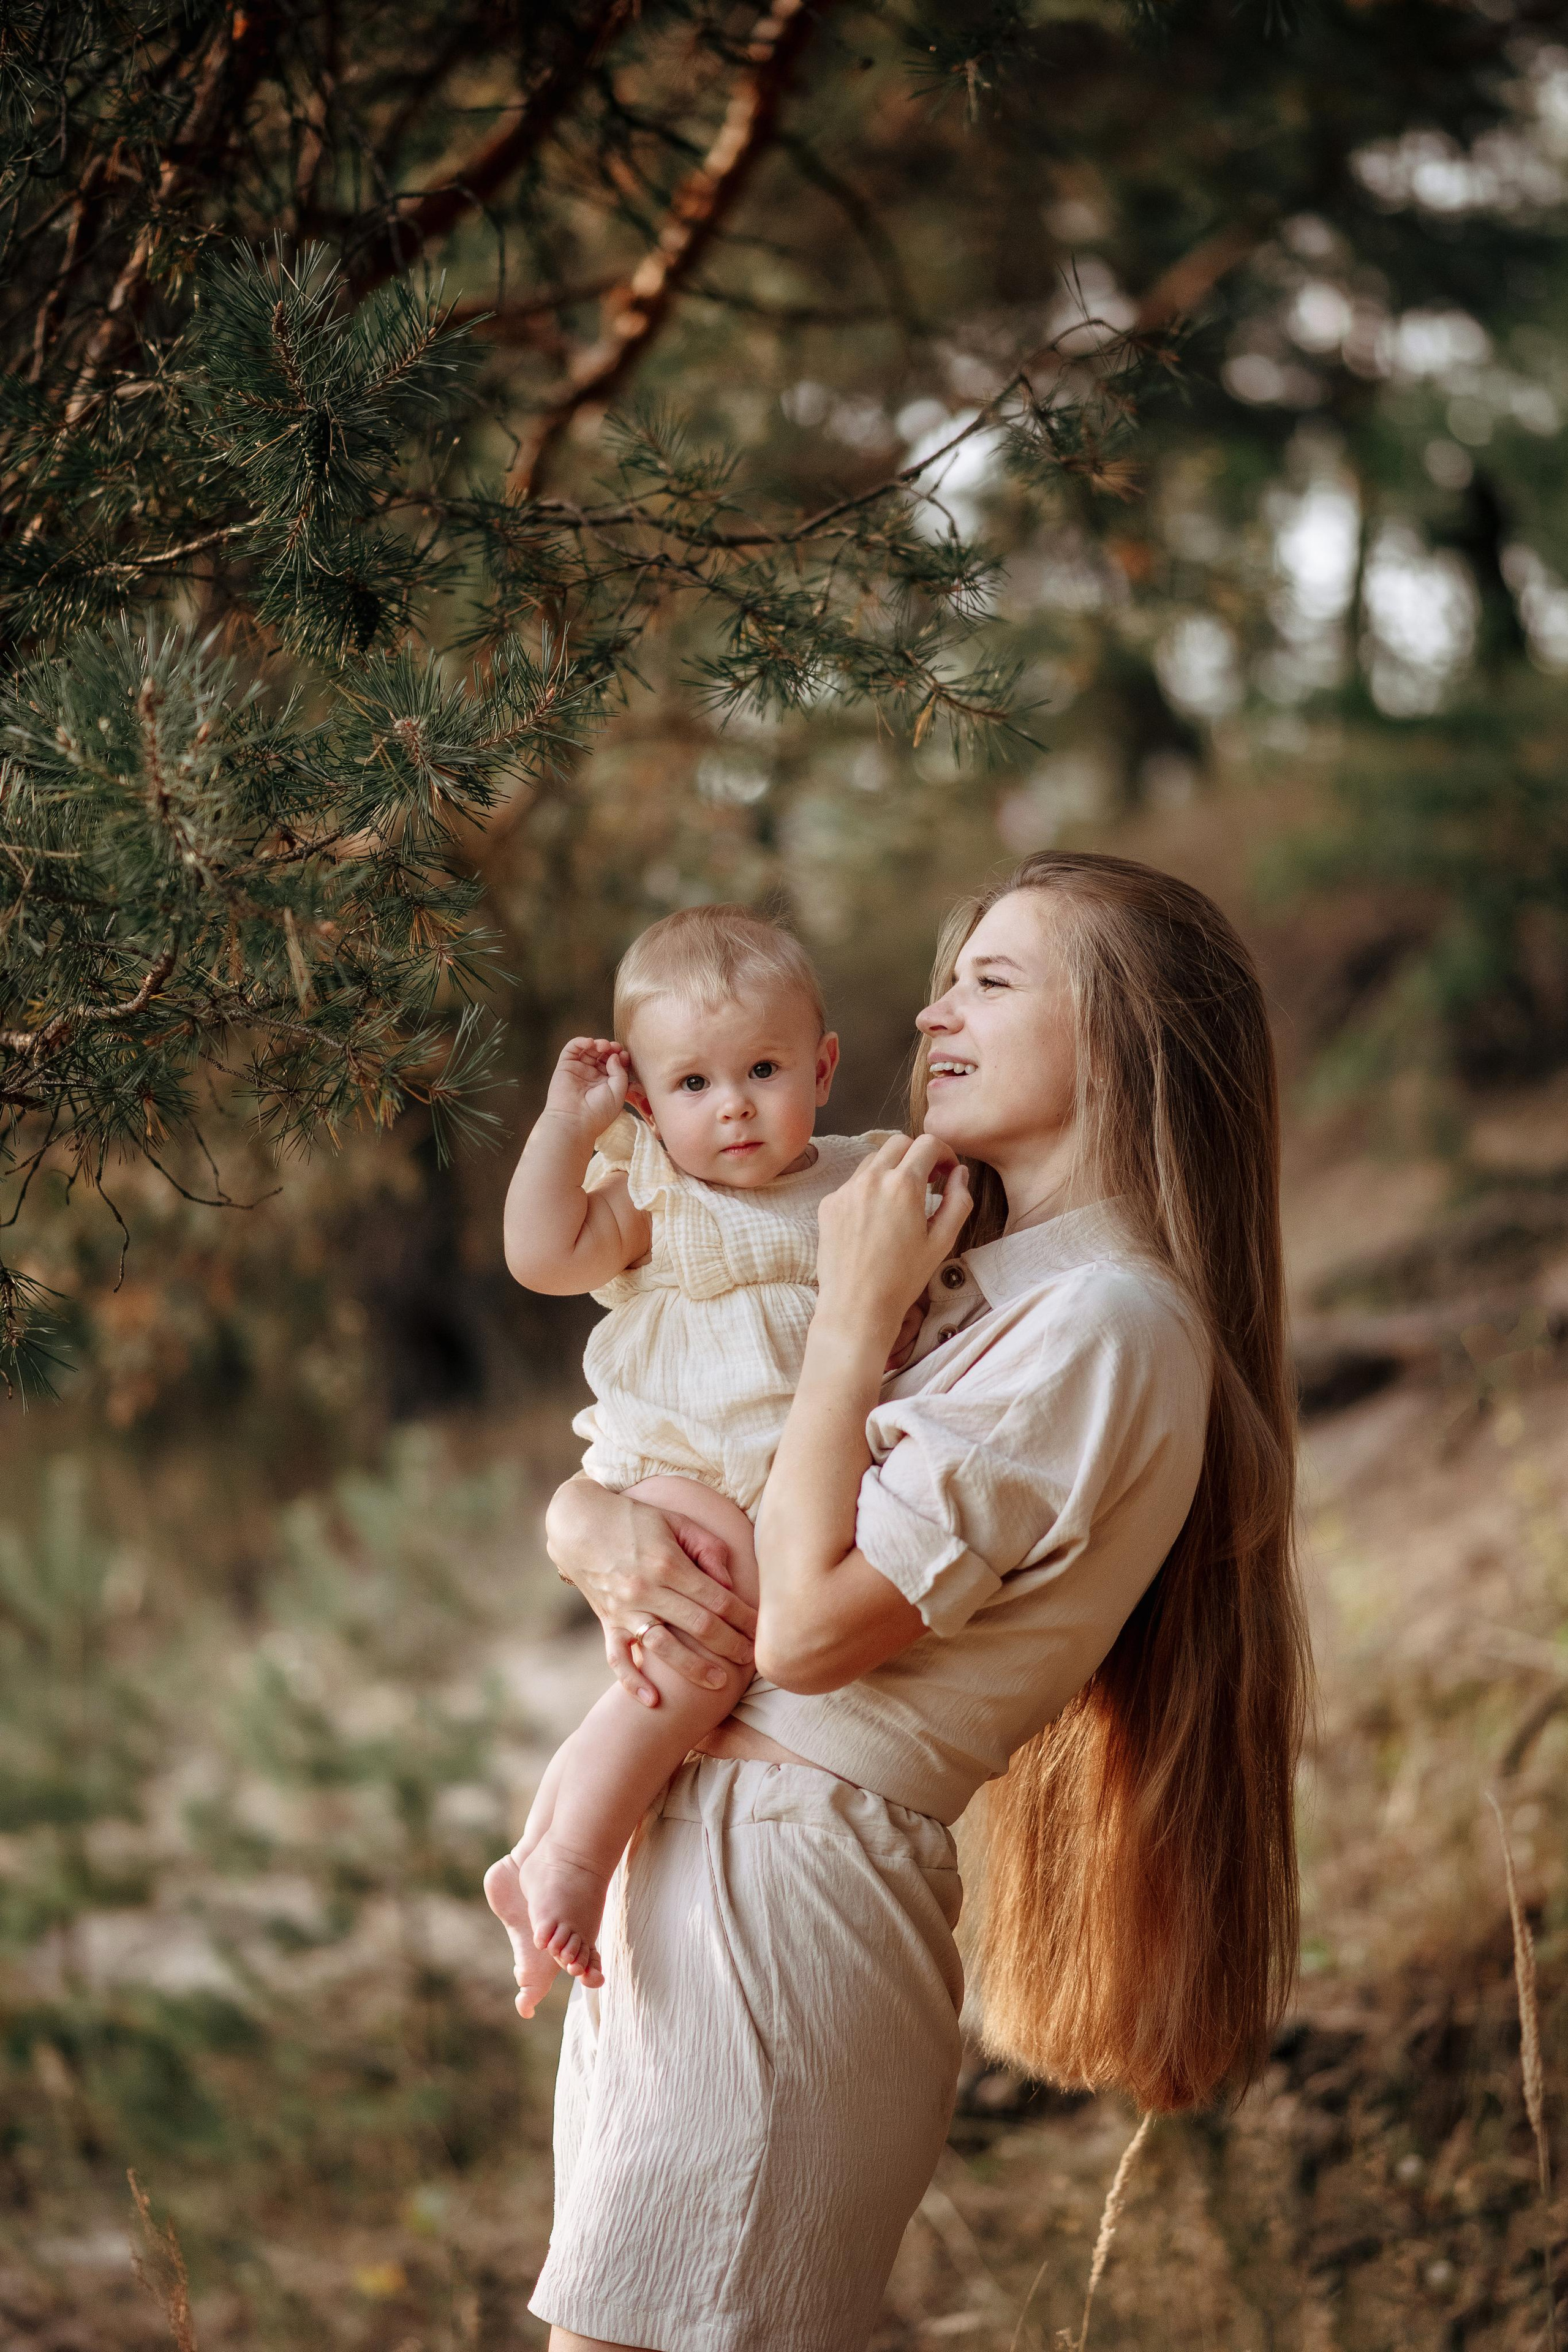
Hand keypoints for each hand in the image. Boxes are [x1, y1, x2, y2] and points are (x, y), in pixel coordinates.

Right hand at [543, 1037, 629, 1145]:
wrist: (574, 1121)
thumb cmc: (598, 1112)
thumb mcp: (619, 1092)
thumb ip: (620, 1072)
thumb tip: (614, 1055)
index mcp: (607, 1084)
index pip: (616, 1064)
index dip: (621, 1057)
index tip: (625, 1055)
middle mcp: (593, 1076)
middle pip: (604, 1055)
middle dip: (611, 1048)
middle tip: (615, 1048)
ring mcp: (579, 1070)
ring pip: (589, 1050)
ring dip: (598, 1043)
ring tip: (603, 1046)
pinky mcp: (565, 1066)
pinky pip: (572, 1049)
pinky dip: (580, 1041)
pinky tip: (589, 1043)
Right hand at [544, 1477, 756, 1706]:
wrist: (579, 1524)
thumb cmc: (634, 1519)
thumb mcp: (674, 1521)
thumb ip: (706, 1548)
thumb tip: (728, 1584)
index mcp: (667, 1563)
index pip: (716, 1598)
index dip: (743, 1617)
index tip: (762, 1631)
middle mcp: (645, 1590)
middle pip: (698, 1626)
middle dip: (730, 1645)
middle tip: (752, 1659)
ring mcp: (624, 1610)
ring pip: (663, 1648)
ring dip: (694, 1668)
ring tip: (720, 1683)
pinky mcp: (606, 1622)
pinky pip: (618, 1658)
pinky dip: (633, 1681)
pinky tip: (653, 1701)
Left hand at [814, 1134, 970, 1360]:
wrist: (857, 1307)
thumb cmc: (903, 1279)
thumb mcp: (942, 1241)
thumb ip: (958, 1201)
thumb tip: (960, 1173)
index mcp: (903, 1185)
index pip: (928, 1143)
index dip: (945, 1152)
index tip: (948, 1170)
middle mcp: (871, 1179)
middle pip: (898, 1143)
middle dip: (917, 1154)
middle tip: (928, 1180)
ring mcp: (846, 1190)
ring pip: (873, 1160)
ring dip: (892, 1169)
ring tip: (901, 1200)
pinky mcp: (829, 1203)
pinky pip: (853, 1183)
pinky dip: (869, 1189)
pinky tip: (876, 1218)